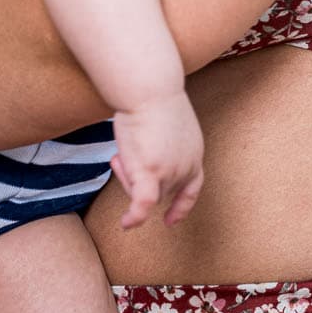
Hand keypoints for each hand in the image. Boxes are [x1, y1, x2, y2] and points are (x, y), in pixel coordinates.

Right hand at [110, 90, 204, 228]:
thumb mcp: (167, 125)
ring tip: (117, 156)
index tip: (171, 220)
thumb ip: (163, 145)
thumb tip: (145, 156)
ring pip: (147, 194)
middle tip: (118, 159)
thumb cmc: (153, 98)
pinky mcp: (151, 173)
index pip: (192, 187)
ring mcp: (170, 172)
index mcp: (194, 154)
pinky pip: (143, 205)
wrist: (150, 88)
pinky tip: (125, 224)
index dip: (182, 206)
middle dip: (137, 179)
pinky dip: (135, 217)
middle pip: (161, 191)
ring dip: (128, 179)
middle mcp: (187, 167)